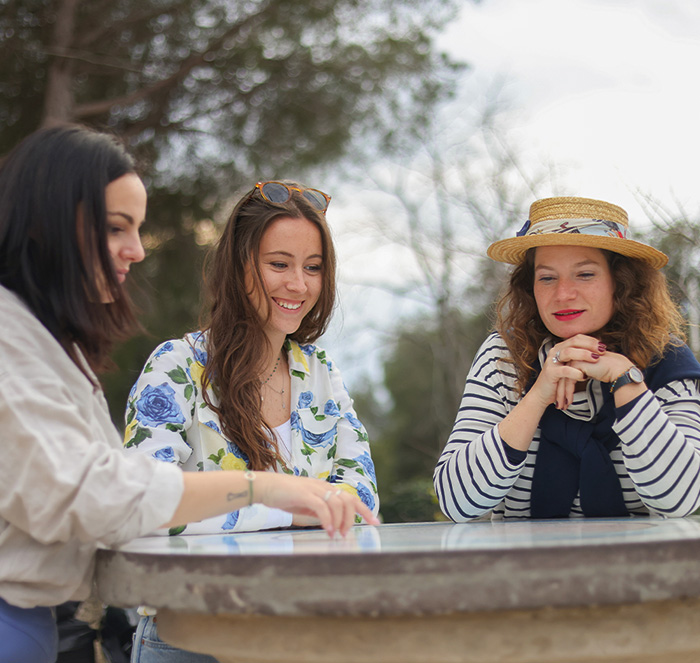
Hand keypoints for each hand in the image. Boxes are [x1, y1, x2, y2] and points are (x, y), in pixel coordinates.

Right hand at [255, 473, 379, 537]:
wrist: (266, 487)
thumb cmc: (285, 496)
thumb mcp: (308, 505)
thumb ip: (321, 511)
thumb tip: (333, 524)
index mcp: (326, 488)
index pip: (351, 497)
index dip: (365, 509)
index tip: (375, 522)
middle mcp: (323, 486)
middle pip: (348, 500)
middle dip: (351, 518)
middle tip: (346, 534)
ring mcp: (314, 489)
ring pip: (337, 503)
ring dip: (339, 521)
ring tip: (335, 535)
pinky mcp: (304, 494)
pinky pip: (321, 507)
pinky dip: (327, 519)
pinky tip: (327, 530)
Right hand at [532, 334, 605, 409]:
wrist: (542, 394)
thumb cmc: (559, 380)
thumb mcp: (569, 366)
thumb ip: (579, 358)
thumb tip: (597, 352)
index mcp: (560, 348)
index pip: (577, 338)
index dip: (590, 341)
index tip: (603, 346)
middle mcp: (555, 351)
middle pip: (574, 342)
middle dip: (590, 345)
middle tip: (602, 350)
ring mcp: (552, 361)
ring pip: (569, 353)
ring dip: (584, 355)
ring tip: (595, 359)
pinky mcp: (550, 372)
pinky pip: (564, 370)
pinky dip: (575, 372)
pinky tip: (584, 376)